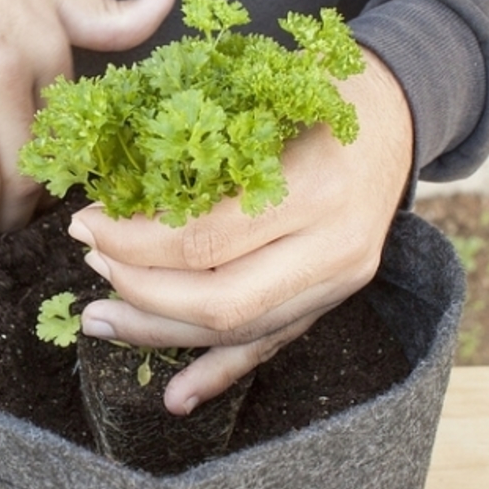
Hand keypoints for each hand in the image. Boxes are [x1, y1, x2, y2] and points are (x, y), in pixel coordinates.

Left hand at [68, 49, 412, 414]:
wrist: (400, 112)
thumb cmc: (319, 91)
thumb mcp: (263, 95)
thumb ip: (204, 145)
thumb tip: (115, 190)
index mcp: (314, 188)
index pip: (204, 240)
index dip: (133, 241)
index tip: (88, 222)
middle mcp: (333, 247)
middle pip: (219, 301)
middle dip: (139, 290)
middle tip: (91, 262)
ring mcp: (338, 283)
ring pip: (238, 331)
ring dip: (159, 332)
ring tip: (101, 318)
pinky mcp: (332, 300)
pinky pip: (270, 346)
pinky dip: (218, 372)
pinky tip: (176, 397)